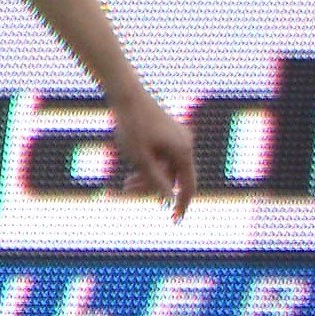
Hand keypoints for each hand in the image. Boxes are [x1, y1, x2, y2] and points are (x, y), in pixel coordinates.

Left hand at [115, 91, 202, 219]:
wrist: (127, 95)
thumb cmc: (133, 126)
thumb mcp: (141, 159)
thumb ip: (155, 180)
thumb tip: (168, 199)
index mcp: (183, 151)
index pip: (189, 186)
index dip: (182, 204)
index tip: (175, 220)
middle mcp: (185, 144)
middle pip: (174, 177)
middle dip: (153, 187)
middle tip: (127, 190)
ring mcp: (178, 137)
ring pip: (167, 167)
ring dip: (149, 177)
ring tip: (126, 182)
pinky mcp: (169, 132)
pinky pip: (164, 156)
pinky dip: (150, 164)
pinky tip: (132, 167)